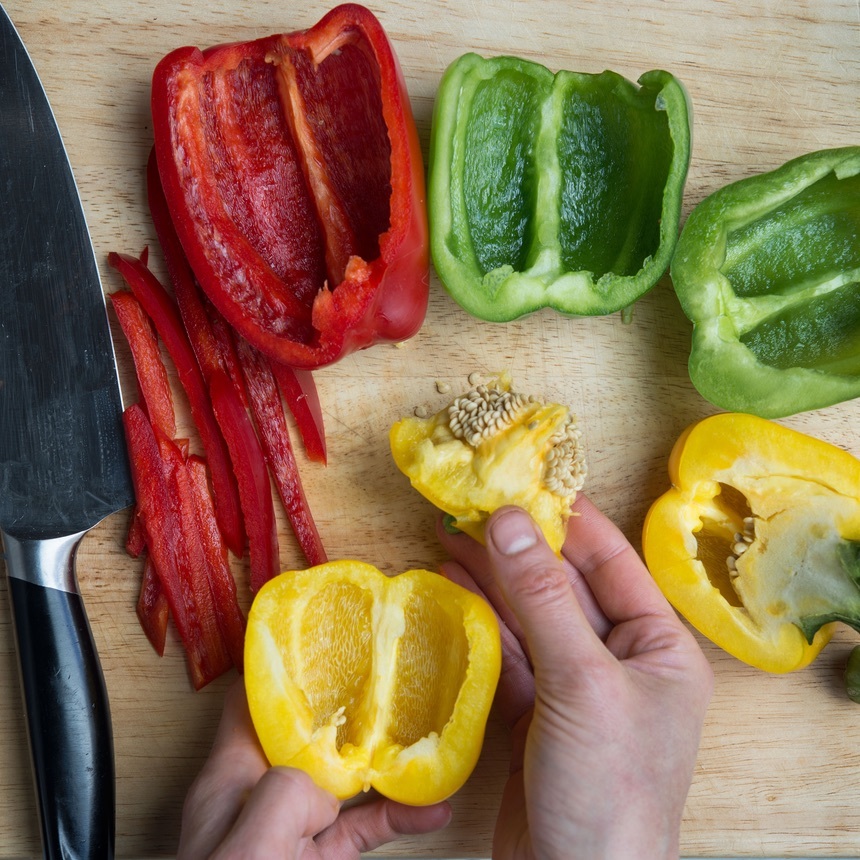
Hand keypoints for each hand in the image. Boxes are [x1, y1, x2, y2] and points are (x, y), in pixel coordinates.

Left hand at [177, 679, 451, 858]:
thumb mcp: (247, 849)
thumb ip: (285, 795)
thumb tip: (326, 779)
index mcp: (228, 780)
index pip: (258, 701)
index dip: (292, 666)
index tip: (334, 639)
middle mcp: (258, 798)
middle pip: (311, 733)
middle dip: (353, 708)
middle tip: (394, 681)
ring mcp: (289, 832)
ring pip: (343, 780)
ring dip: (386, 763)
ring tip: (426, 737)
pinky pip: (360, 830)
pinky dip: (395, 817)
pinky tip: (431, 810)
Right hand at [438, 495, 712, 859]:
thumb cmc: (608, 790)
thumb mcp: (582, 682)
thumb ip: (543, 598)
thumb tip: (509, 520)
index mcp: (658, 647)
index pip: (610, 562)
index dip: (566, 521)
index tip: (522, 483)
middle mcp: (621, 661)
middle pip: (563, 586)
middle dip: (517, 549)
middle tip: (468, 510)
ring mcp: (576, 688)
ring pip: (530, 617)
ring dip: (492, 581)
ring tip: (448, 540)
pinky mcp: (537, 713)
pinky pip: (509, 653)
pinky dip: (481, 624)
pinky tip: (453, 592)